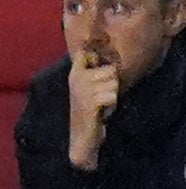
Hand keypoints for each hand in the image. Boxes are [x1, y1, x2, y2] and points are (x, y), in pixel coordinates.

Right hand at [71, 54, 120, 169]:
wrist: (83, 135)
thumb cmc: (90, 111)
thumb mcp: (88, 89)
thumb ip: (94, 74)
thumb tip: (106, 61)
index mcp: (75, 73)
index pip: (84, 54)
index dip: (96, 57)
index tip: (99, 65)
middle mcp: (77, 79)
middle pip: (110, 70)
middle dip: (113, 84)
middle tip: (103, 96)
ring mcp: (83, 90)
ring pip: (114, 83)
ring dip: (113, 96)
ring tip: (103, 104)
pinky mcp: (90, 102)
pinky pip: (113, 96)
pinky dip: (112, 105)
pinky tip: (103, 111)